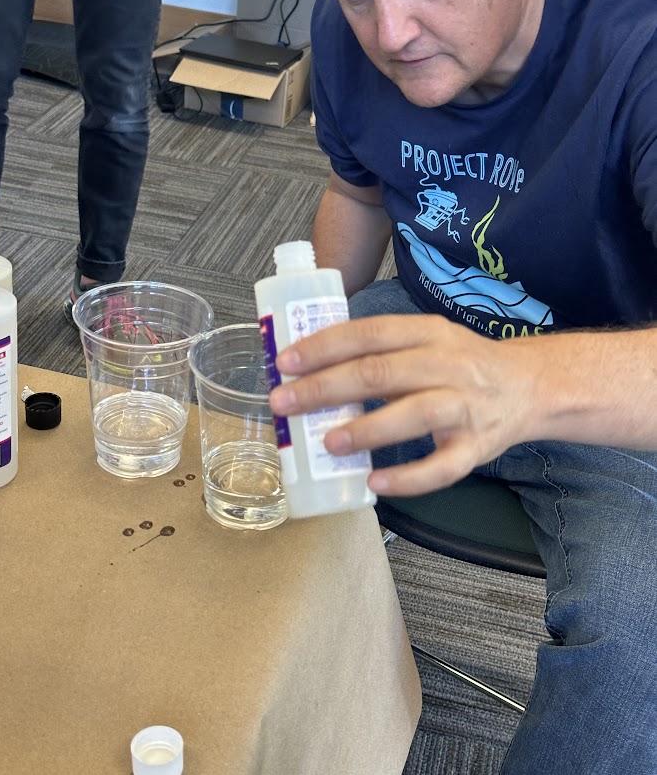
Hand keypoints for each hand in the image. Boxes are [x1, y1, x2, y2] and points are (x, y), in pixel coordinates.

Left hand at [269, 314, 538, 496]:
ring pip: (414, 414)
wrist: (531, 386)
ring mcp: (466, 406)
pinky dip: (408, 478)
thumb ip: (381, 352)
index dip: (323, 347)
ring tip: (327, 442)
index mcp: (428, 332)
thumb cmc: (463, 363)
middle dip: (326, 388)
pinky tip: (374, 483)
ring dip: (366, 429)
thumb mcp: (427, 340)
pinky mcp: (478, 447)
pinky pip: (442, 467)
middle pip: (381, 372)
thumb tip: (312, 370)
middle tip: (285, 403)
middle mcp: (448, 364)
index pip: (368, 333)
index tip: (284, 363)